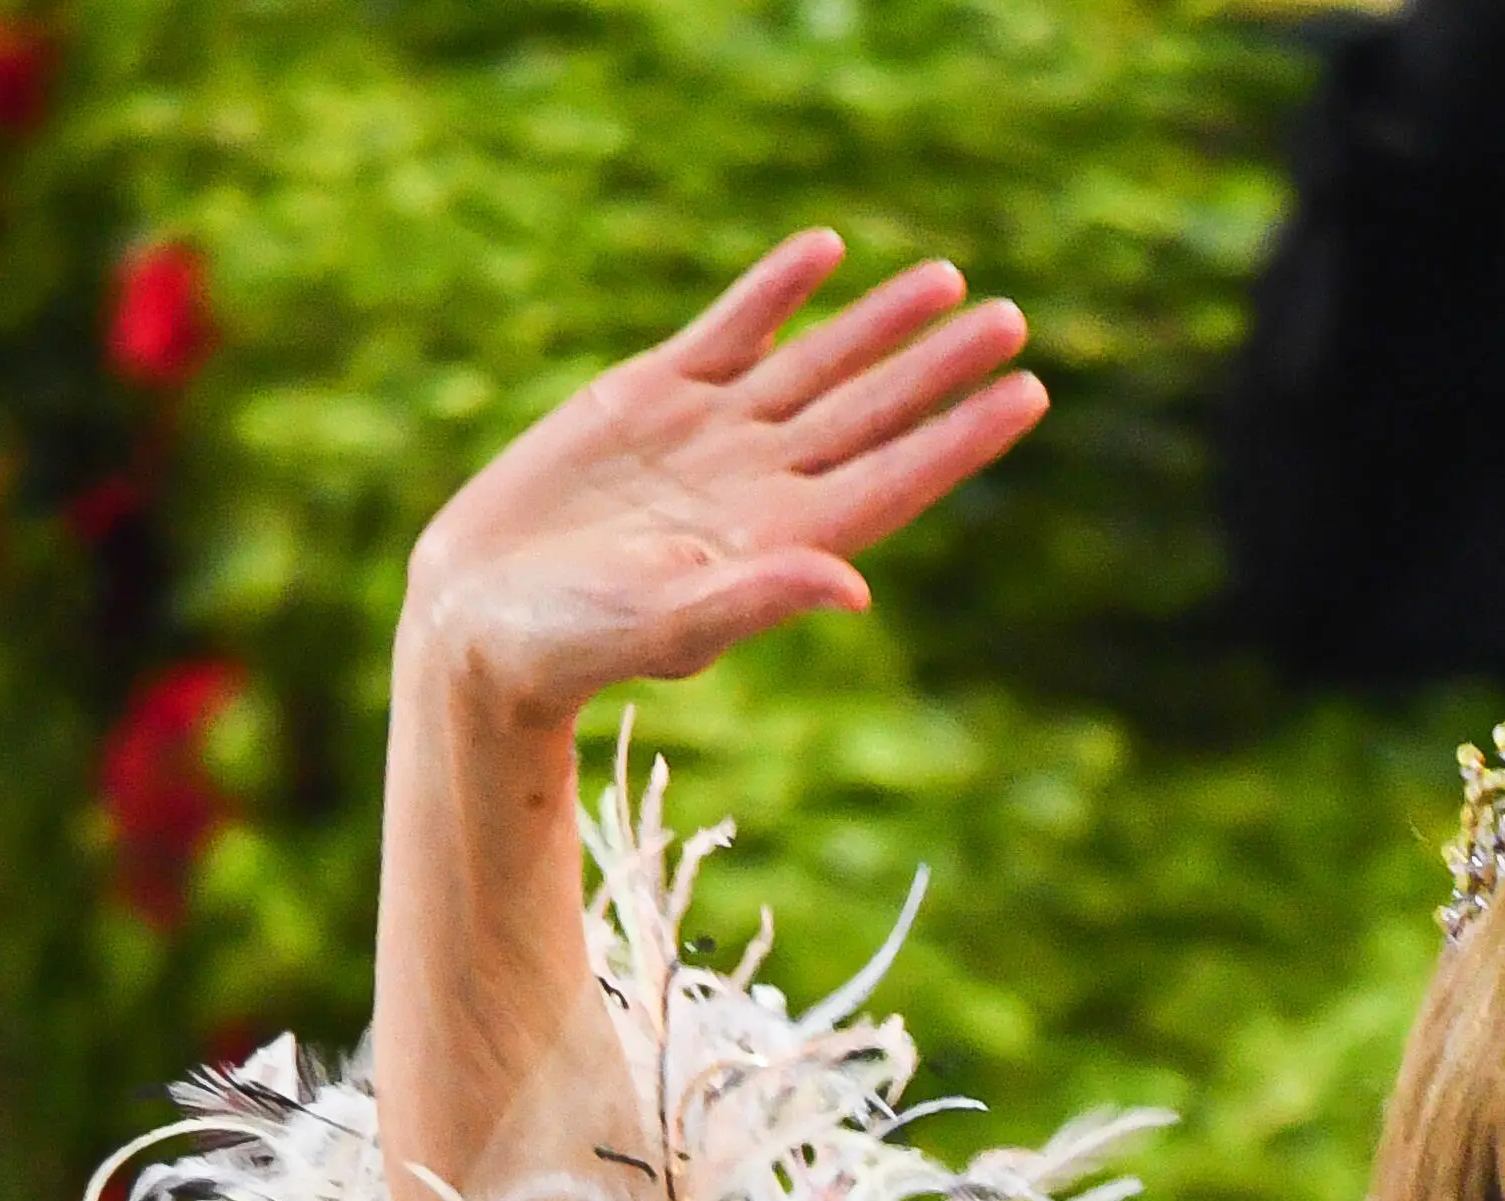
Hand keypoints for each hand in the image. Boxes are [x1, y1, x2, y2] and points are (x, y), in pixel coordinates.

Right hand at [399, 232, 1045, 742]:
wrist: (476, 619)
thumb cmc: (572, 645)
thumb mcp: (667, 625)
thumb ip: (759, 599)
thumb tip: (855, 588)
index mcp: (781, 541)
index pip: (895, 478)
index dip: (962, 437)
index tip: (1027, 394)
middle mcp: (760, 482)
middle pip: (872, 412)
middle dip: (940, 366)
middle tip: (1012, 319)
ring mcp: (709, 434)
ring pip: (815, 363)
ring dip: (879, 324)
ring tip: (947, 280)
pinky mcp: (648, 397)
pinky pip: (730, 331)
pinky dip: (776, 291)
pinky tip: (825, 251)